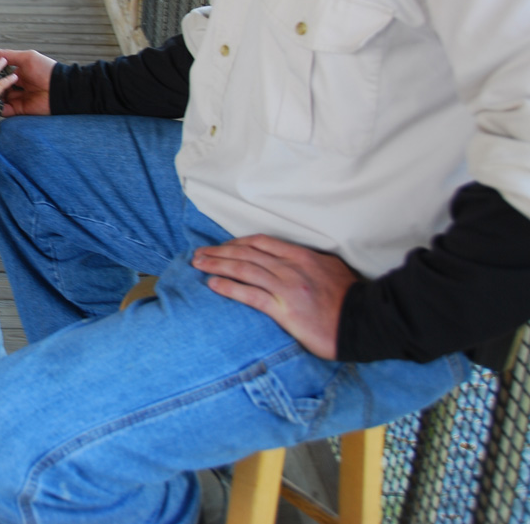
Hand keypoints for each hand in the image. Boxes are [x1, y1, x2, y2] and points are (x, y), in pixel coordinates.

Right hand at [0, 46, 55, 115]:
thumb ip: (7, 55)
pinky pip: (7, 110)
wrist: (60, 88)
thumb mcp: (26, 58)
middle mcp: (18, 86)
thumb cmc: (45, 70)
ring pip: (1, 100)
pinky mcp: (21, 109)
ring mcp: (19, 98)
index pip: (0, 75)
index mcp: (19, 73)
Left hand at [192, 234, 357, 359]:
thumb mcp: (330, 269)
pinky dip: (229, 287)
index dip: (237, 243)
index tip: (223, 246)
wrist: (366, 322)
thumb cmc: (351, 298)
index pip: (261, 242)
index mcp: (301, 256)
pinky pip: (250, 295)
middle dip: (219, 252)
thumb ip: (308, 262)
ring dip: (217, 265)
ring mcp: (287, 288)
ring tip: (198, 264)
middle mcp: (291, 268)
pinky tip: (213, 285)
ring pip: (244, 269)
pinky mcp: (284, 309)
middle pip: (247, 253)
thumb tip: (292, 259)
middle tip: (198, 253)